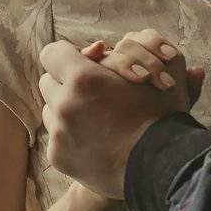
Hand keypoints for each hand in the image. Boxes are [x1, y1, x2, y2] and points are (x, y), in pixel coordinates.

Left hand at [39, 39, 197, 198]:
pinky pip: (55, 138)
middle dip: (65, 82)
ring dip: (65, 108)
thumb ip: (130, 51)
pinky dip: (70, 136)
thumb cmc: (162, 115)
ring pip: (50, 110)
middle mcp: (64, 104)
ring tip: (93, 115)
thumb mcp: (154, 72)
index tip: (82, 62)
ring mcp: (59, 133)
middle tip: (89, 89)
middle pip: (49, 81)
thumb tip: (110, 44)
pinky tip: (93, 138)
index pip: (52, 53)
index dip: (67, 54)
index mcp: (83, 78)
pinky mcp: (58, 157)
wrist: (162, 166)